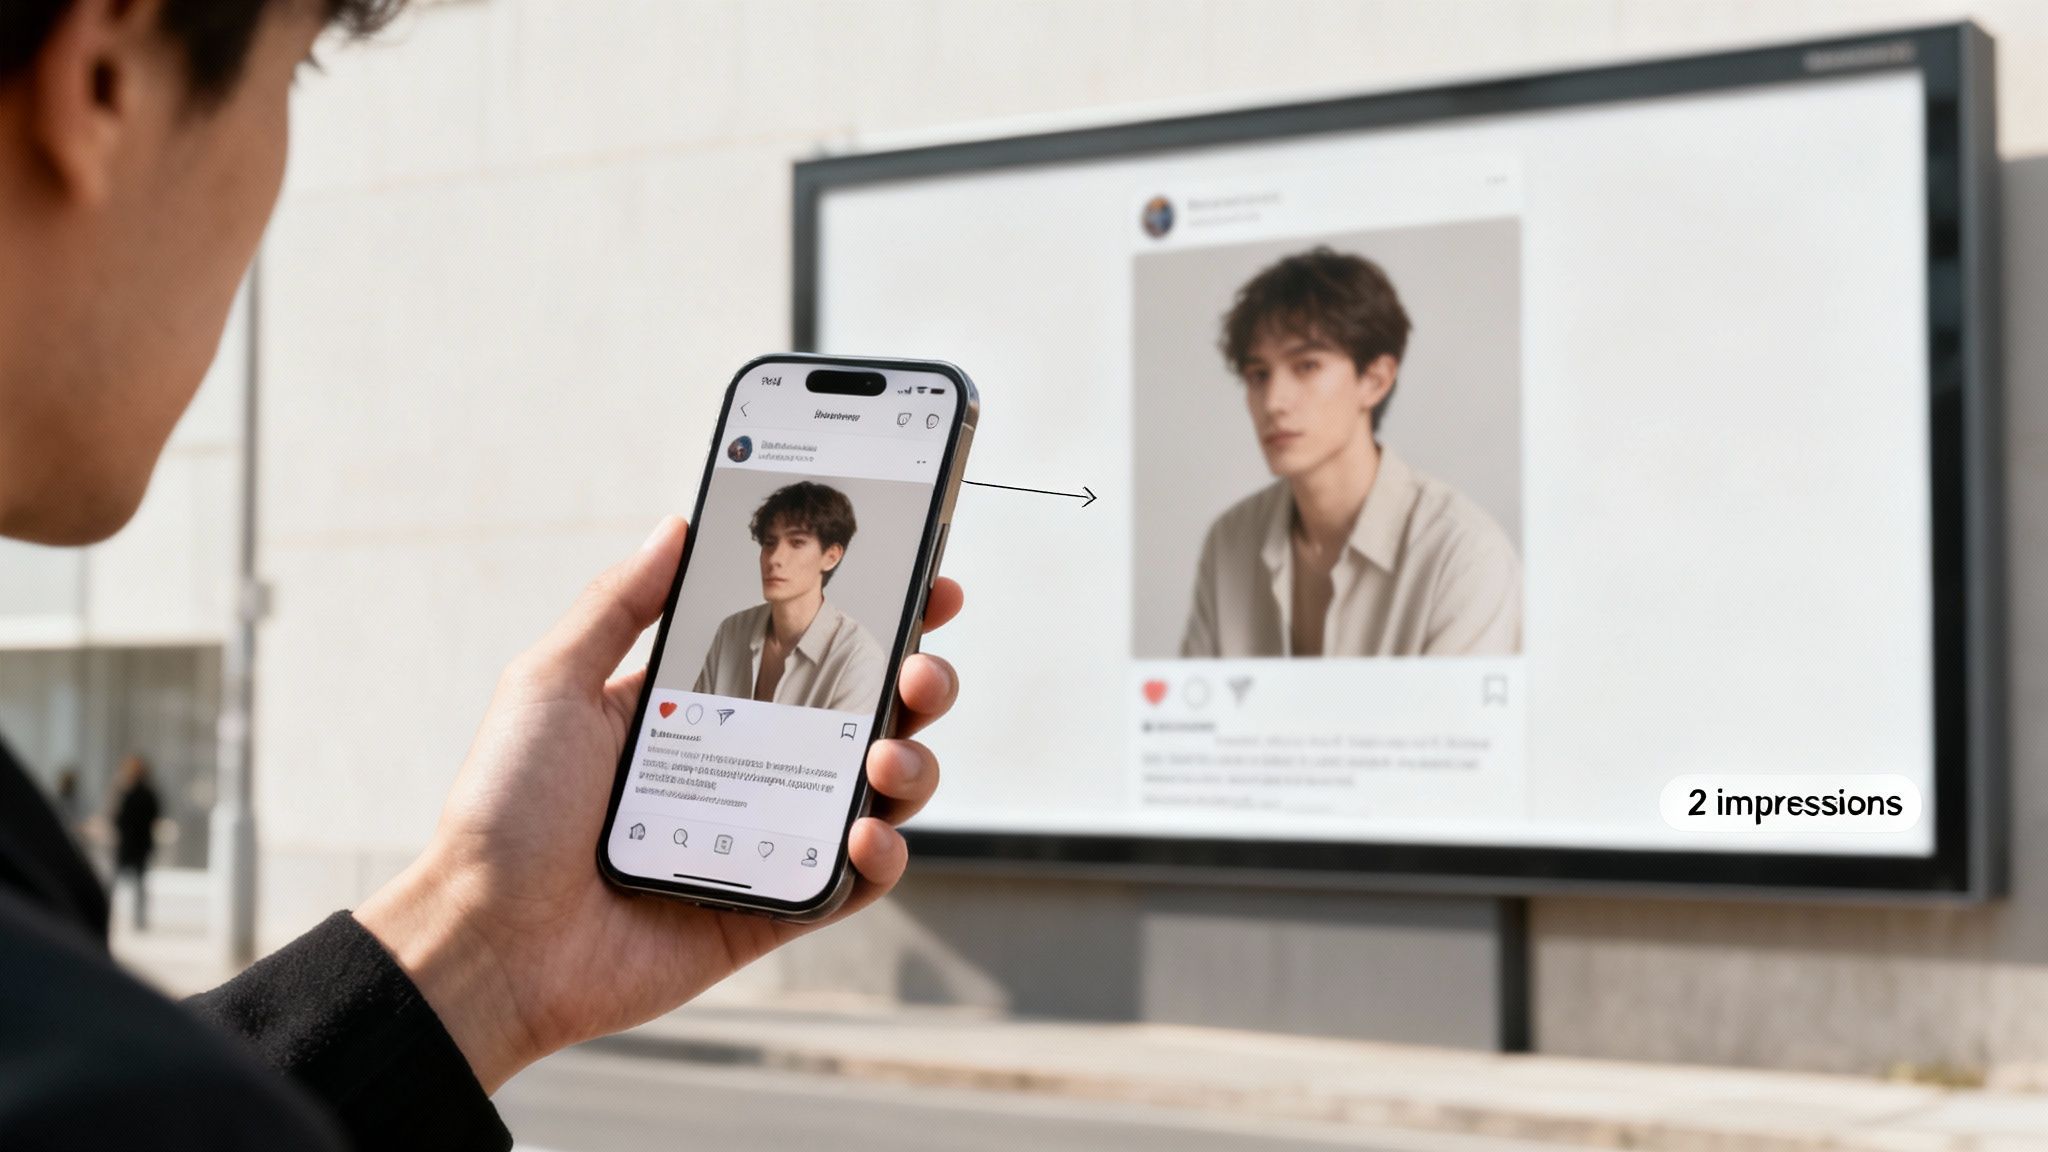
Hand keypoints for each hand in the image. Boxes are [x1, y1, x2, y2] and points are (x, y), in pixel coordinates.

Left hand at [356, 516, 961, 1091]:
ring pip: (879, 792)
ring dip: (911, 764)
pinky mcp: (773, 908)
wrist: (487, 940)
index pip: (805, 648)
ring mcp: (767, 837)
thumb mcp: (552, 682)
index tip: (923, 582)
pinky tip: (865, 837)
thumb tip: (676, 525)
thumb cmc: (505, 812)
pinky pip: (855, 882)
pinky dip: (880, 857)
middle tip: (922, 669)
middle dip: (919, 682)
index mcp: (702, 707)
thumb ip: (619, 603)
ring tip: (886, 758)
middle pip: (866, 714)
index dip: (873, 615)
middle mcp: (747, 766)